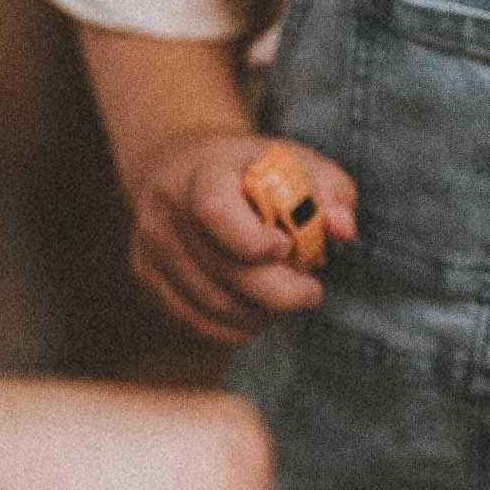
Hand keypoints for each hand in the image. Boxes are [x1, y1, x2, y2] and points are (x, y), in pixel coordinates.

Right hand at [127, 131, 357, 344]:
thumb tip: (343, 229)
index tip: (287, 247)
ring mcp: (151, 244)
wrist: (182, 165)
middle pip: (222, 271)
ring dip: (259, 314)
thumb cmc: (251, 168)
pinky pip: (194, 320)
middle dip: (278, 293)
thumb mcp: (293, 161)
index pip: (216, 213)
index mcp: (203, 170)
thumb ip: (328, 189)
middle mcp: (167, 208)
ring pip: (211, 304)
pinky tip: (256, 313)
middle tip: (312, 294)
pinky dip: (233, 328)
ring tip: (286, 299)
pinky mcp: (146, 274)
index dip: (253, 241)